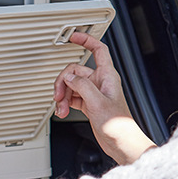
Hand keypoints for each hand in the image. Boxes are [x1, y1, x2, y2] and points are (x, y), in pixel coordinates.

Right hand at [53, 32, 154, 164]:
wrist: (119, 142)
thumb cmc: (117, 124)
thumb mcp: (97, 102)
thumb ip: (81, 85)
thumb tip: (69, 77)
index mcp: (107, 76)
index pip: (98, 50)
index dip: (86, 40)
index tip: (73, 36)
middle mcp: (100, 82)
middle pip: (75, 72)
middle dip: (63, 83)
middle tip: (58, 96)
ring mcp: (93, 92)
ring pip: (70, 86)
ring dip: (62, 97)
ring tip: (62, 109)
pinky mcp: (88, 103)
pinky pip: (71, 97)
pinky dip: (65, 103)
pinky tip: (63, 111)